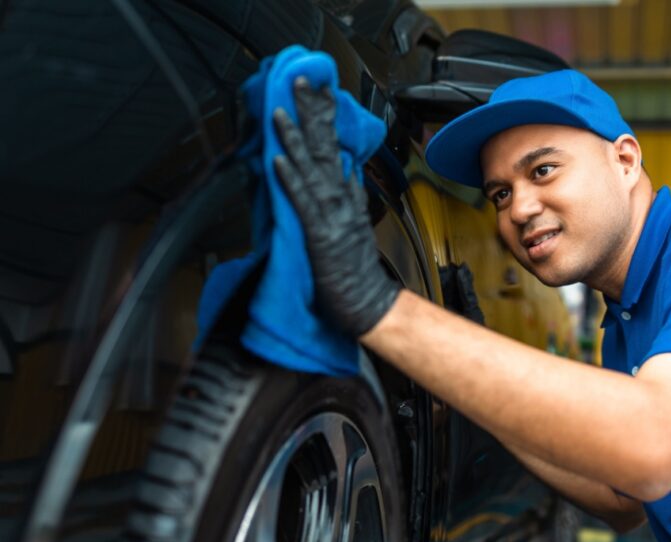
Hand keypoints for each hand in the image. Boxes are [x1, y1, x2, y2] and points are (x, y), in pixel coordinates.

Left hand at [272, 79, 398, 336]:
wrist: (369, 305)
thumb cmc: (357, 273)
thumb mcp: (357, 229)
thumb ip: (353, 200)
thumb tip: (348, 175)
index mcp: (348, 199)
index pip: (336, 150)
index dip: (328, 120)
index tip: (321, 93)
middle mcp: (342, 201)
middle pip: (325, 149)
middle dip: (312, 114)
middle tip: (302, 83)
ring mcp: (332, 216)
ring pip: (312, 169)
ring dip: (295, 138)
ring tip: (280, 111)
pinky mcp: (320, 236)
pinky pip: (303, 203)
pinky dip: (291, 180)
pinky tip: (278, 160)